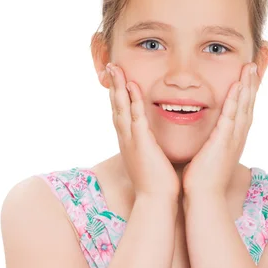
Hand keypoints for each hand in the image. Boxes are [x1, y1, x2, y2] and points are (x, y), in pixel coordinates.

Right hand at [105, 63, 179, 199]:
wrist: (156, 201)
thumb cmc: (157, 184)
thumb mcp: (151, 160)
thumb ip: (151, 148)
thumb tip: (155, 142)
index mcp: (130, 142)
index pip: (121, 114)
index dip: (117, 96)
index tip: (117, 80)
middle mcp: (126, 139)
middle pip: (116, 107)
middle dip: (113, 86)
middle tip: (110, 67)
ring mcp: (131, 140)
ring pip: (121, 108)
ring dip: (118, 87)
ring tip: (115, 68)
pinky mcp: (141, 143)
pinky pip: (135, 117)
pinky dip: (132, 101)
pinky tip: (131, 86)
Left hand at [182, 62, 258, 196]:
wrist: (204, 197)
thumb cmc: (202, 178)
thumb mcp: (208, 154)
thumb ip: (208, 141)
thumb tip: (204, 135)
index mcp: (233, 139)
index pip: (243, 110)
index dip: (247, 92)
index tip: (248, 75)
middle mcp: (237, 137)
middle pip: (248, 105)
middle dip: (252, 84)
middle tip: (255, 64)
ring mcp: (233, 139)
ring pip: (244, 107)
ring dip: (248, 87)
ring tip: (250, 68)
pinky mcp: (224, 142)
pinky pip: (231, 117)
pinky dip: (235, 101)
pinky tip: (237, 87)